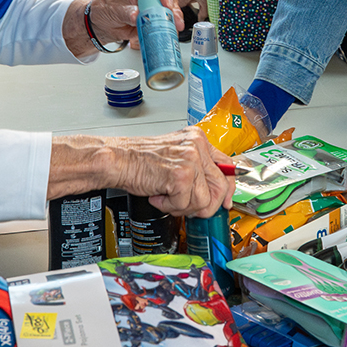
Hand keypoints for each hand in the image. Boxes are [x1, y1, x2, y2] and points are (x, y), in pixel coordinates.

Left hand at [88, 0, 183, 47]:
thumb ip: (125, 12)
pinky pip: (165, 23)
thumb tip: (137, 16)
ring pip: (170, 11)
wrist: (102, 23)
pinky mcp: (155, 18)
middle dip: (173, 10)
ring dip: (172, 21)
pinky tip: (168, 34)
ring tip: (173, 30)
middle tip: (175, 21)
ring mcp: (154, 5)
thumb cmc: (106, 8)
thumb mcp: (112, 9)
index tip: (167, 4)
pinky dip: (167, 29)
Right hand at [109, 128, 234, 217]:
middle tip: (186, 206)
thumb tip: (216, 192)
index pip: (227, 166)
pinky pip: (185, 204)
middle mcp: (197, 146)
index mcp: (198, 139)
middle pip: (220, 187)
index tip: (226, 202)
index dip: (229, 189)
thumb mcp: (175, 155)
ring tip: (166, 196)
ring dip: (182, 206)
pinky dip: (169, 206)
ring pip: (203, 200)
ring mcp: (190, 159)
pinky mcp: (181, 175)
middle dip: (205, 205)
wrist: (118, 160)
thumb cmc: (141, 160)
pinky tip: (158, 195)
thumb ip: (197, 167)